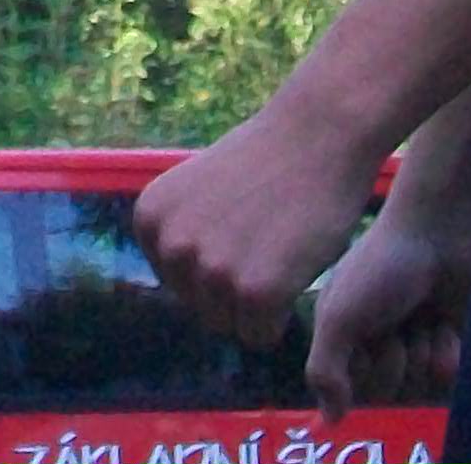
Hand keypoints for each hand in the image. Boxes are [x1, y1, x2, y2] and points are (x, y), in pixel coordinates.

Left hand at [131, 102, 385, 349]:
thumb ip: (181, 237)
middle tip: (268, 242)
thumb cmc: (267, 164)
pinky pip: (260, 337)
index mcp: (150, 220)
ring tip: (281, 252)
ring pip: (231, 327)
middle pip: (202, 311)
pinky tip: (294, 273)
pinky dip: (282, 318)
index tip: (242, 232)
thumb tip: (181, 289)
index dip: (217, 268)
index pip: (179, 286)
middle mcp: (172, 245)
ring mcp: (211, 269)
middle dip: (237, 291)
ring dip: (261, 306)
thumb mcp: (197, 194)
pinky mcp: (254, 291)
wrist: (319, 134)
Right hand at [306, 208, 470, 420]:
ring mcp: (409, 342)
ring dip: (423, 354)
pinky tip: (444, 325)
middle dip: (395, 362)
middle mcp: (372, 341)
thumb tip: (329, 421)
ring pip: (418, 387)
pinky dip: (446, 352)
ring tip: (423, 319)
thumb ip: (325, 371)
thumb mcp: (338, 318)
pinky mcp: (443, 340)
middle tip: (397, 326)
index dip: (360, 372)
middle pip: (386, 392)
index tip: (364, 342)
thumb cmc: (380, 270)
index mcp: (340, 334)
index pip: (347, 389)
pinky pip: (446, 376)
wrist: (438, 235)